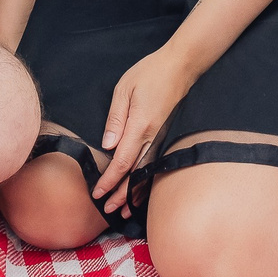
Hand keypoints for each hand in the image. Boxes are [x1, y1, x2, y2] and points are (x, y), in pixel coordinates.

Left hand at [92, 47, 201, 213]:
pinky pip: (154, 164)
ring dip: (134, 193)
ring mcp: (161, 138)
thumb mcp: (124, 89)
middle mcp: (152, 137)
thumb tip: (107, 145)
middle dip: (120, 194)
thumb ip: (115, 118)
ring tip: (123, 210)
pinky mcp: (165, 136)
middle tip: (106, 210)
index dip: (109, 181)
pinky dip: (146, 181)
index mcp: (139, 126)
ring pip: (146, 173)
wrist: (180, 66)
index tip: (97, 193)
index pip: (121, 162)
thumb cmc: (149, 73)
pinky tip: (141, 190)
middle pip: (134, 174)